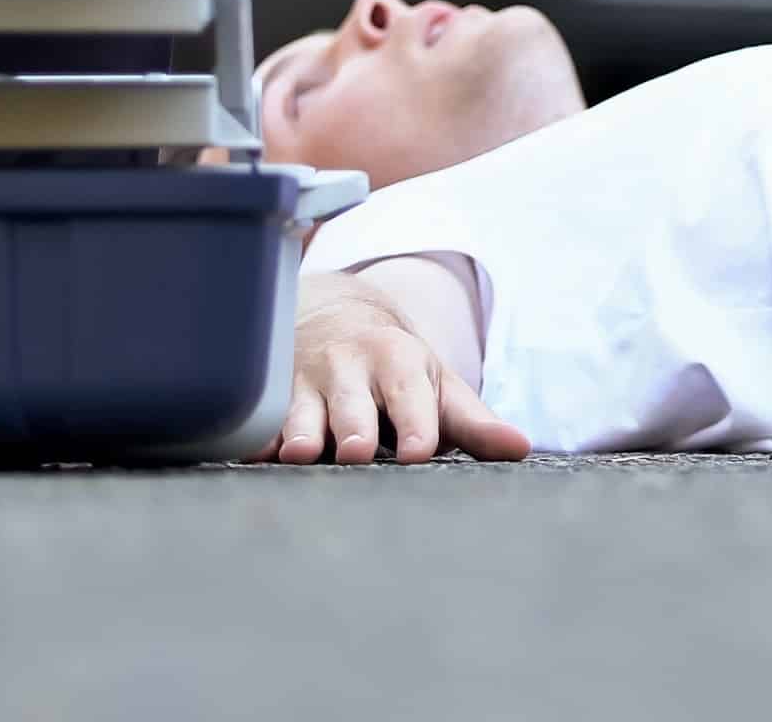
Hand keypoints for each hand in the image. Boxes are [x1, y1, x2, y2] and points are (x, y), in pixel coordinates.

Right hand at [272, 272, 526, 465]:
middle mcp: (347, 367)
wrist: (332, 318)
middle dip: (351, 425)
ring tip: (299, 453)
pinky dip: (254, 435)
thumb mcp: (434, 385)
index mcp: (396, 361)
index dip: (413, 422)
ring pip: (297, 408)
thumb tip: (520, 448)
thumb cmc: (394, 368)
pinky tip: (252, 453)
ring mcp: (302, 380)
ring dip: (298, 430)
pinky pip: (257, 417)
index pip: (408, 393)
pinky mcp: (267, 396)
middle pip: (350, 403)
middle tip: (354, 450)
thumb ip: (473, 422)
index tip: (417, 451)